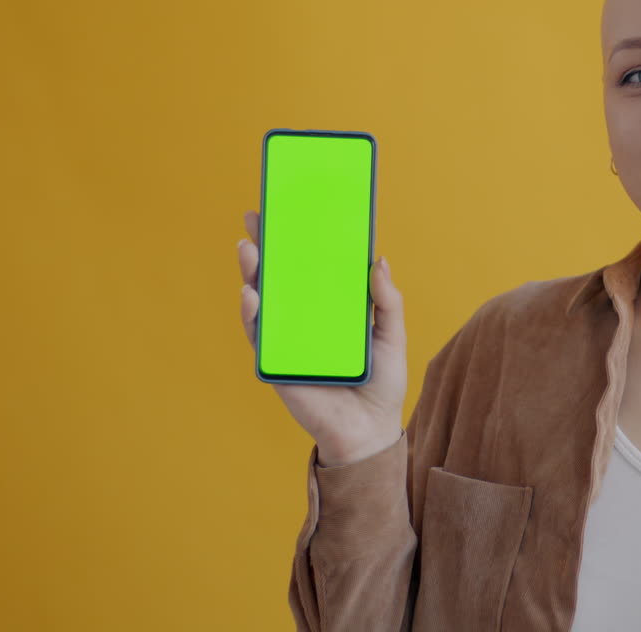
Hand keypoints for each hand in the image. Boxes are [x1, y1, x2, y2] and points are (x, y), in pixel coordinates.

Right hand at [238, 209, 407, 465]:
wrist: (370, 432)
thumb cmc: (382, 384)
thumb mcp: (392, 335)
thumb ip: (387, 301)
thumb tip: (379, 260)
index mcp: (330, 309)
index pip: (309, 267)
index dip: (297, 240)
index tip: (287, 209)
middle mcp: (304, 320)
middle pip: (279, 277)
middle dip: (265, 247)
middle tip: (255, 217)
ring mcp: (287, 340)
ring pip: (262, 301)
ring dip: (252, 273)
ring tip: (249, 248)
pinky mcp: (276, 364)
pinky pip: (259, 336)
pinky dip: (253, 315)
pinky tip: (251, 294)